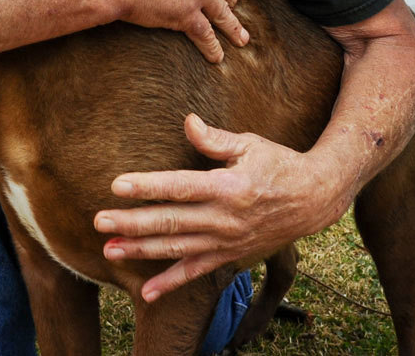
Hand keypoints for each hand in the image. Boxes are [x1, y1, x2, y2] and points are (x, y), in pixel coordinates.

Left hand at [94, 113, 346, 301]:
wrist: (315, 199)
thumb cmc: (280, 164)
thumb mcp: (251, 144)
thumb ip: (215, 139)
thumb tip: (187, 122)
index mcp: (228, 187)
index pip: (179, 187)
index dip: (147, 187)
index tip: (117, 185)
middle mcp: (225, 218)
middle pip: (171, 221)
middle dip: (132, 223)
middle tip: (99, 221)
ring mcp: (227, 241)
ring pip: (177, 248)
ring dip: (142, 250)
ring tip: (110, 250)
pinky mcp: (230, 255)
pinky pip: (196, 272)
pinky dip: (170, 283)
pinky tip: (146, 292)